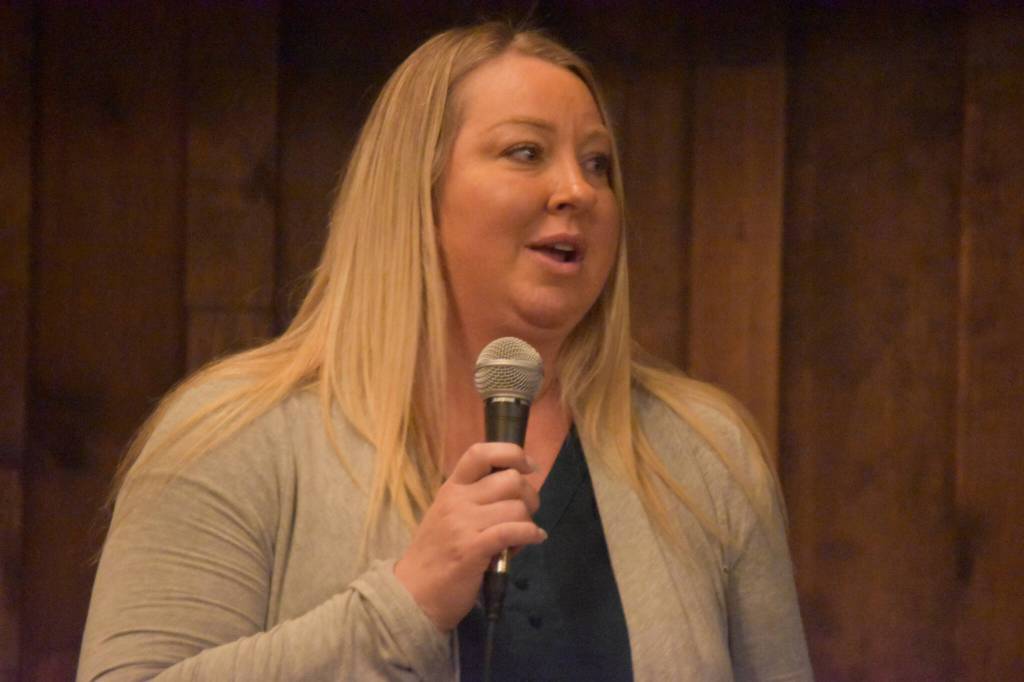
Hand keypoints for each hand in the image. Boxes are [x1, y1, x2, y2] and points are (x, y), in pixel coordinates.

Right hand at [394, 442, 546, 630]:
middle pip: (511, 480)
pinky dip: (531, 534)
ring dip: (528, 522)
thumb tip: (518, 494)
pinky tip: (535, 539)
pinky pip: (514, 531)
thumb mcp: (449, 516)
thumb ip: (477, 500)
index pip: (481, 453)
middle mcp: (457, 500)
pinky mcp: (473, 548)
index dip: (511, 453)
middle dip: (529, 496)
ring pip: (517, 508)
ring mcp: (463, 523)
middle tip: (526, 514)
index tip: (528, 466)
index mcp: (451, 488)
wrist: (412, 594)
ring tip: (520, 537)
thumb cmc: (435, 556)